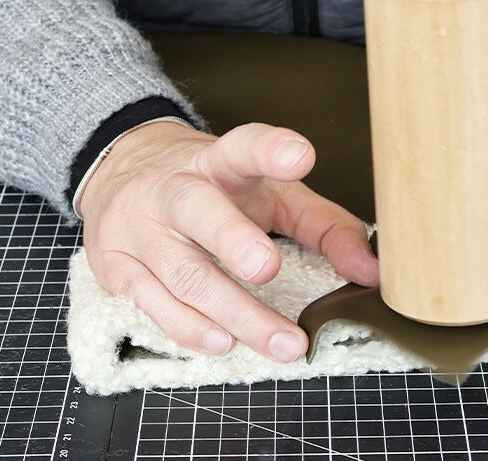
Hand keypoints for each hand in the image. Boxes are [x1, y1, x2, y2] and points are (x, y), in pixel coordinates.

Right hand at [78, 121, 378, 361]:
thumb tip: (372, 271)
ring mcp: (138, 228)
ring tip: (280, 340)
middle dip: (234, 240)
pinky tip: (223, 340)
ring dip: (235, 313)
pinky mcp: (115, 266)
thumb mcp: (268, 193)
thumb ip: (325, 227)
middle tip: (267, 267)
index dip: (270, 150)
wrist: (118, 172)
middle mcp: (171, 189)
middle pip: (200, 211)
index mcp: (217, 162)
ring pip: (184, 275)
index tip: (300, 155)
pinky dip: (191, 329)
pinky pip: (154, 304)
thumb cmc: (210, 190)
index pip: (243, 147)